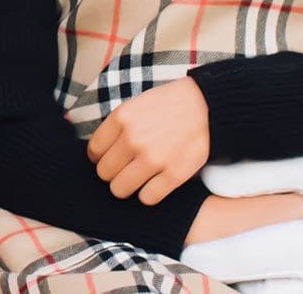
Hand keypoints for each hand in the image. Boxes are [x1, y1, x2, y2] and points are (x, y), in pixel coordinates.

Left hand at [86, 77, 210, 203]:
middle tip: (124, 169)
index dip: (100, 157)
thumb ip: (117, 127)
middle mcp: (133, 139)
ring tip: (137, 179)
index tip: (110, 158)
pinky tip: (154, 184)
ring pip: (120, 189)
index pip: (94, 152)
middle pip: (104, 173)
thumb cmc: (170, 105)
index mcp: (121, 118)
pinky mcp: (174, 174)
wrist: (207, 106)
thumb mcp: (136, 105)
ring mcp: (153, 158)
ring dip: (126, 186)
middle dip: (112, 173)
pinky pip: (147, 198)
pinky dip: (148, 194)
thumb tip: (98, 153)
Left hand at [177, 142, 302, 293]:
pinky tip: (272, 276)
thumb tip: (206, 180)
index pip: (242, 261)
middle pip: (258, 293)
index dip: (205, 258)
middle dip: (227, 280)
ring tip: (234, 270)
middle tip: (197, 264)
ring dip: (257, 287)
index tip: (181, 251)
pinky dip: (288, 289)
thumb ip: (261, 174)